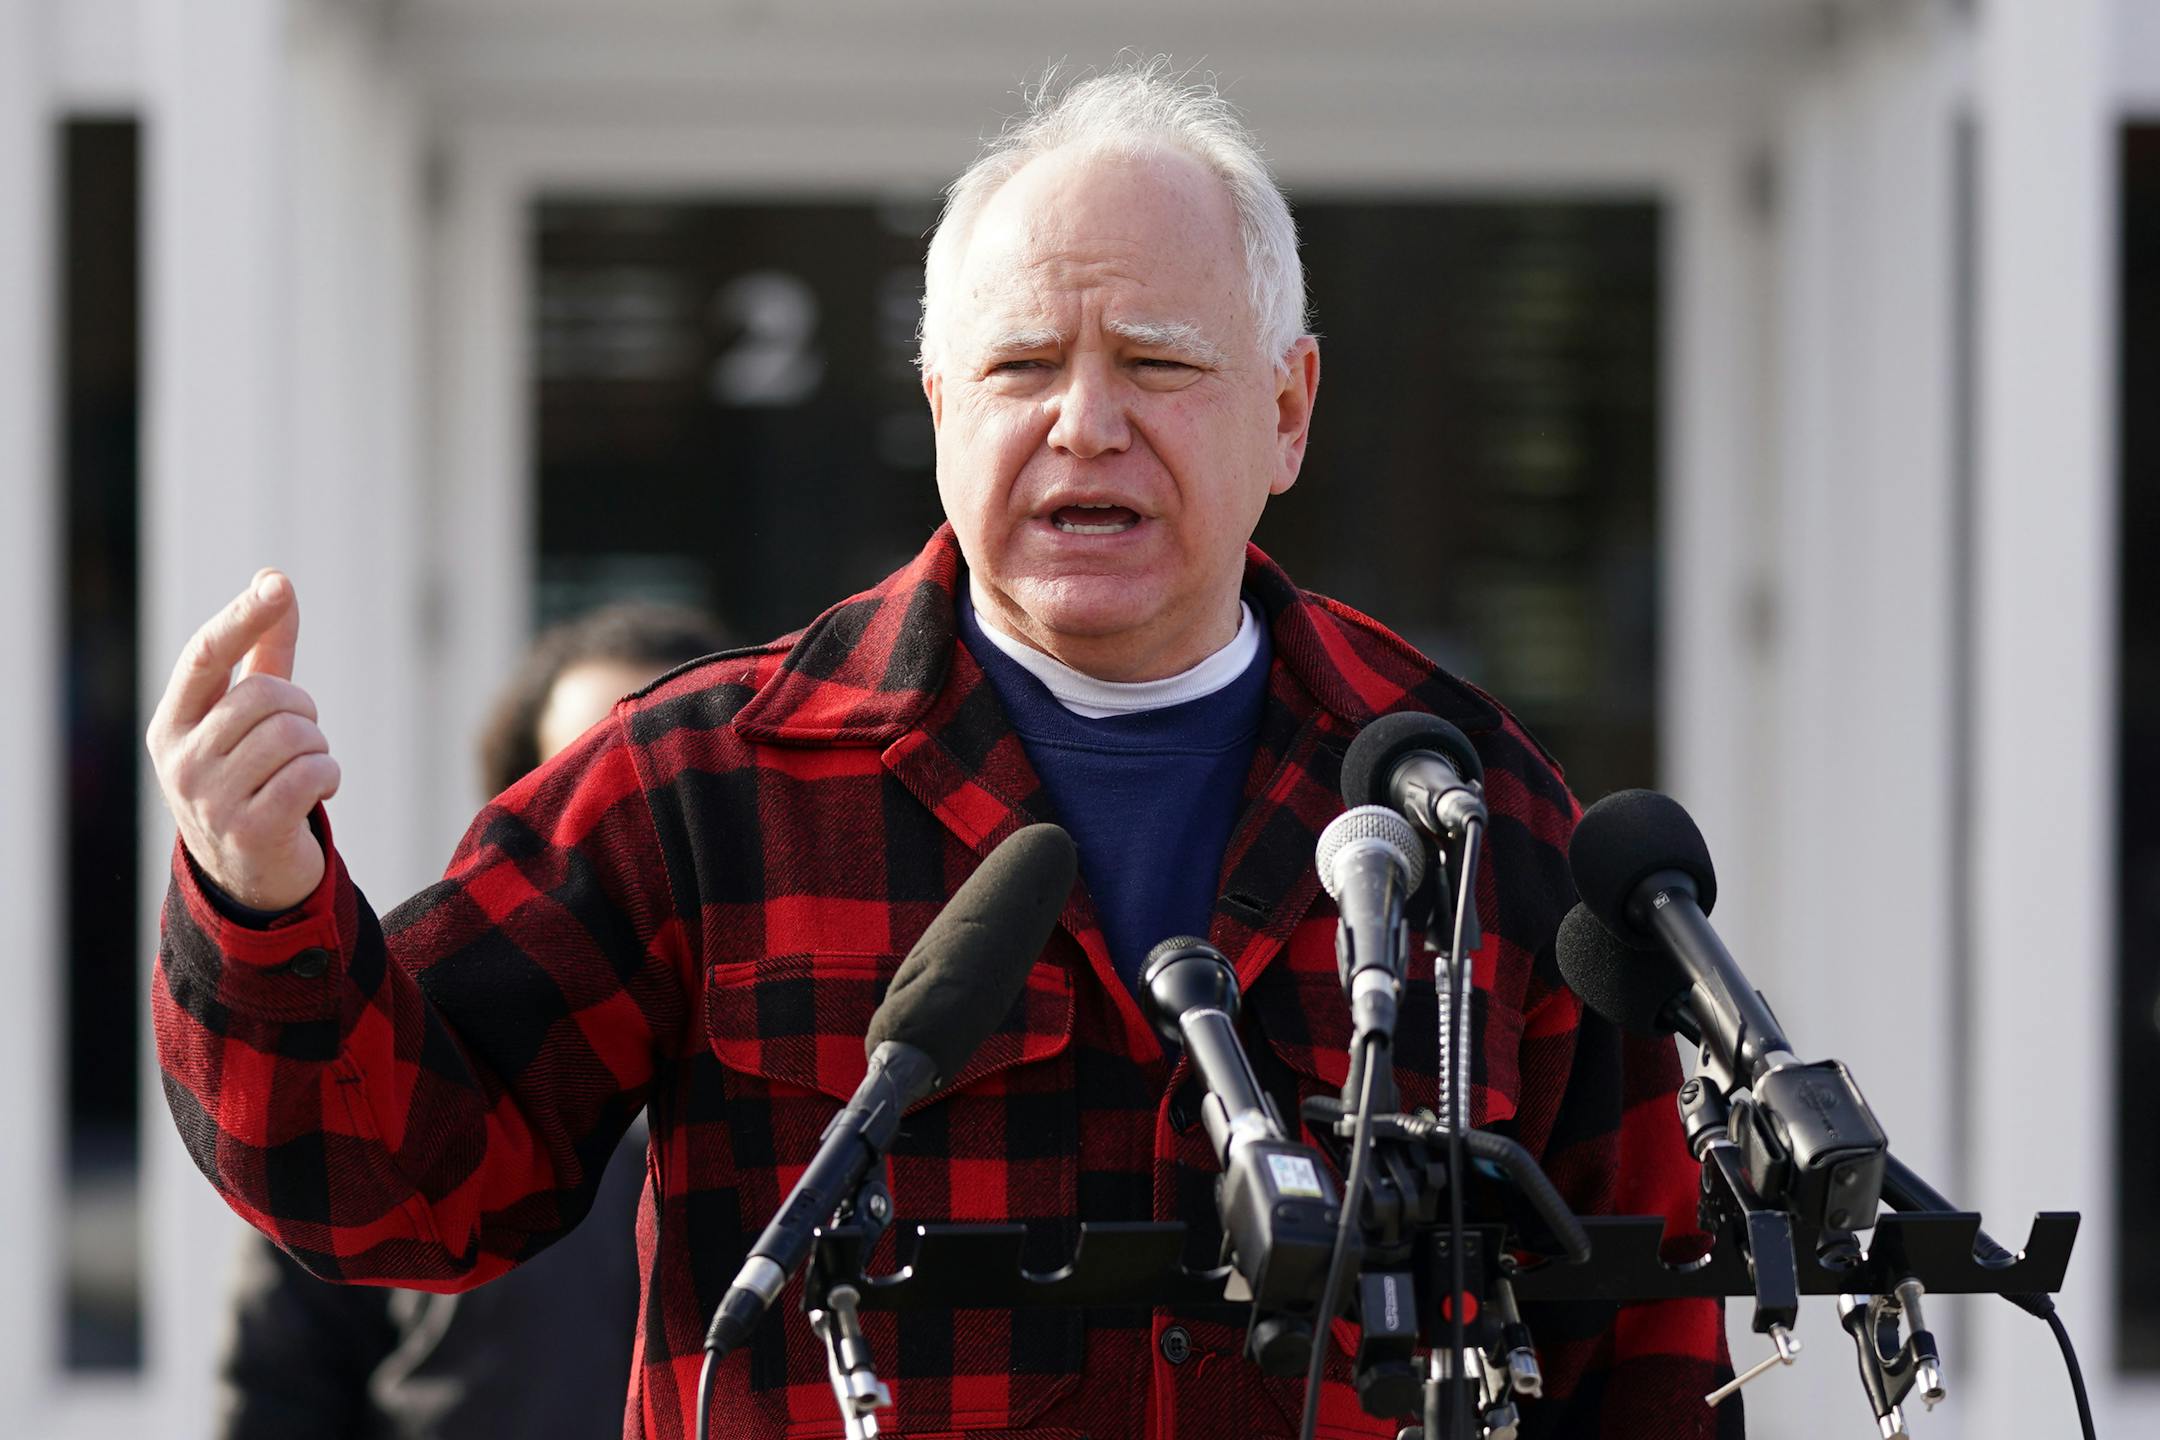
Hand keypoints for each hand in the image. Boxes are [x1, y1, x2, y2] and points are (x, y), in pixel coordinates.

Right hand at [147, 570, 339, 911]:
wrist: (249, 874)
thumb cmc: (251, 778)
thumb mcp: (248, 717)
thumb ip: (263, 652)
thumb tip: (273, 578)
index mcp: (172, 723)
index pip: (205, 656)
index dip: (244, 617)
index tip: (276, 586)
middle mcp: (179, 759)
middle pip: (268, 697)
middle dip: (304, 713)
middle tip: (300, 742)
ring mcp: (208, 799)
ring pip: (295, 735)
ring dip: (319, 749)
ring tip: (303, 773)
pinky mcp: (249, 830)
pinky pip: (313, 775)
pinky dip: (329, 778)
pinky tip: (314, 796)